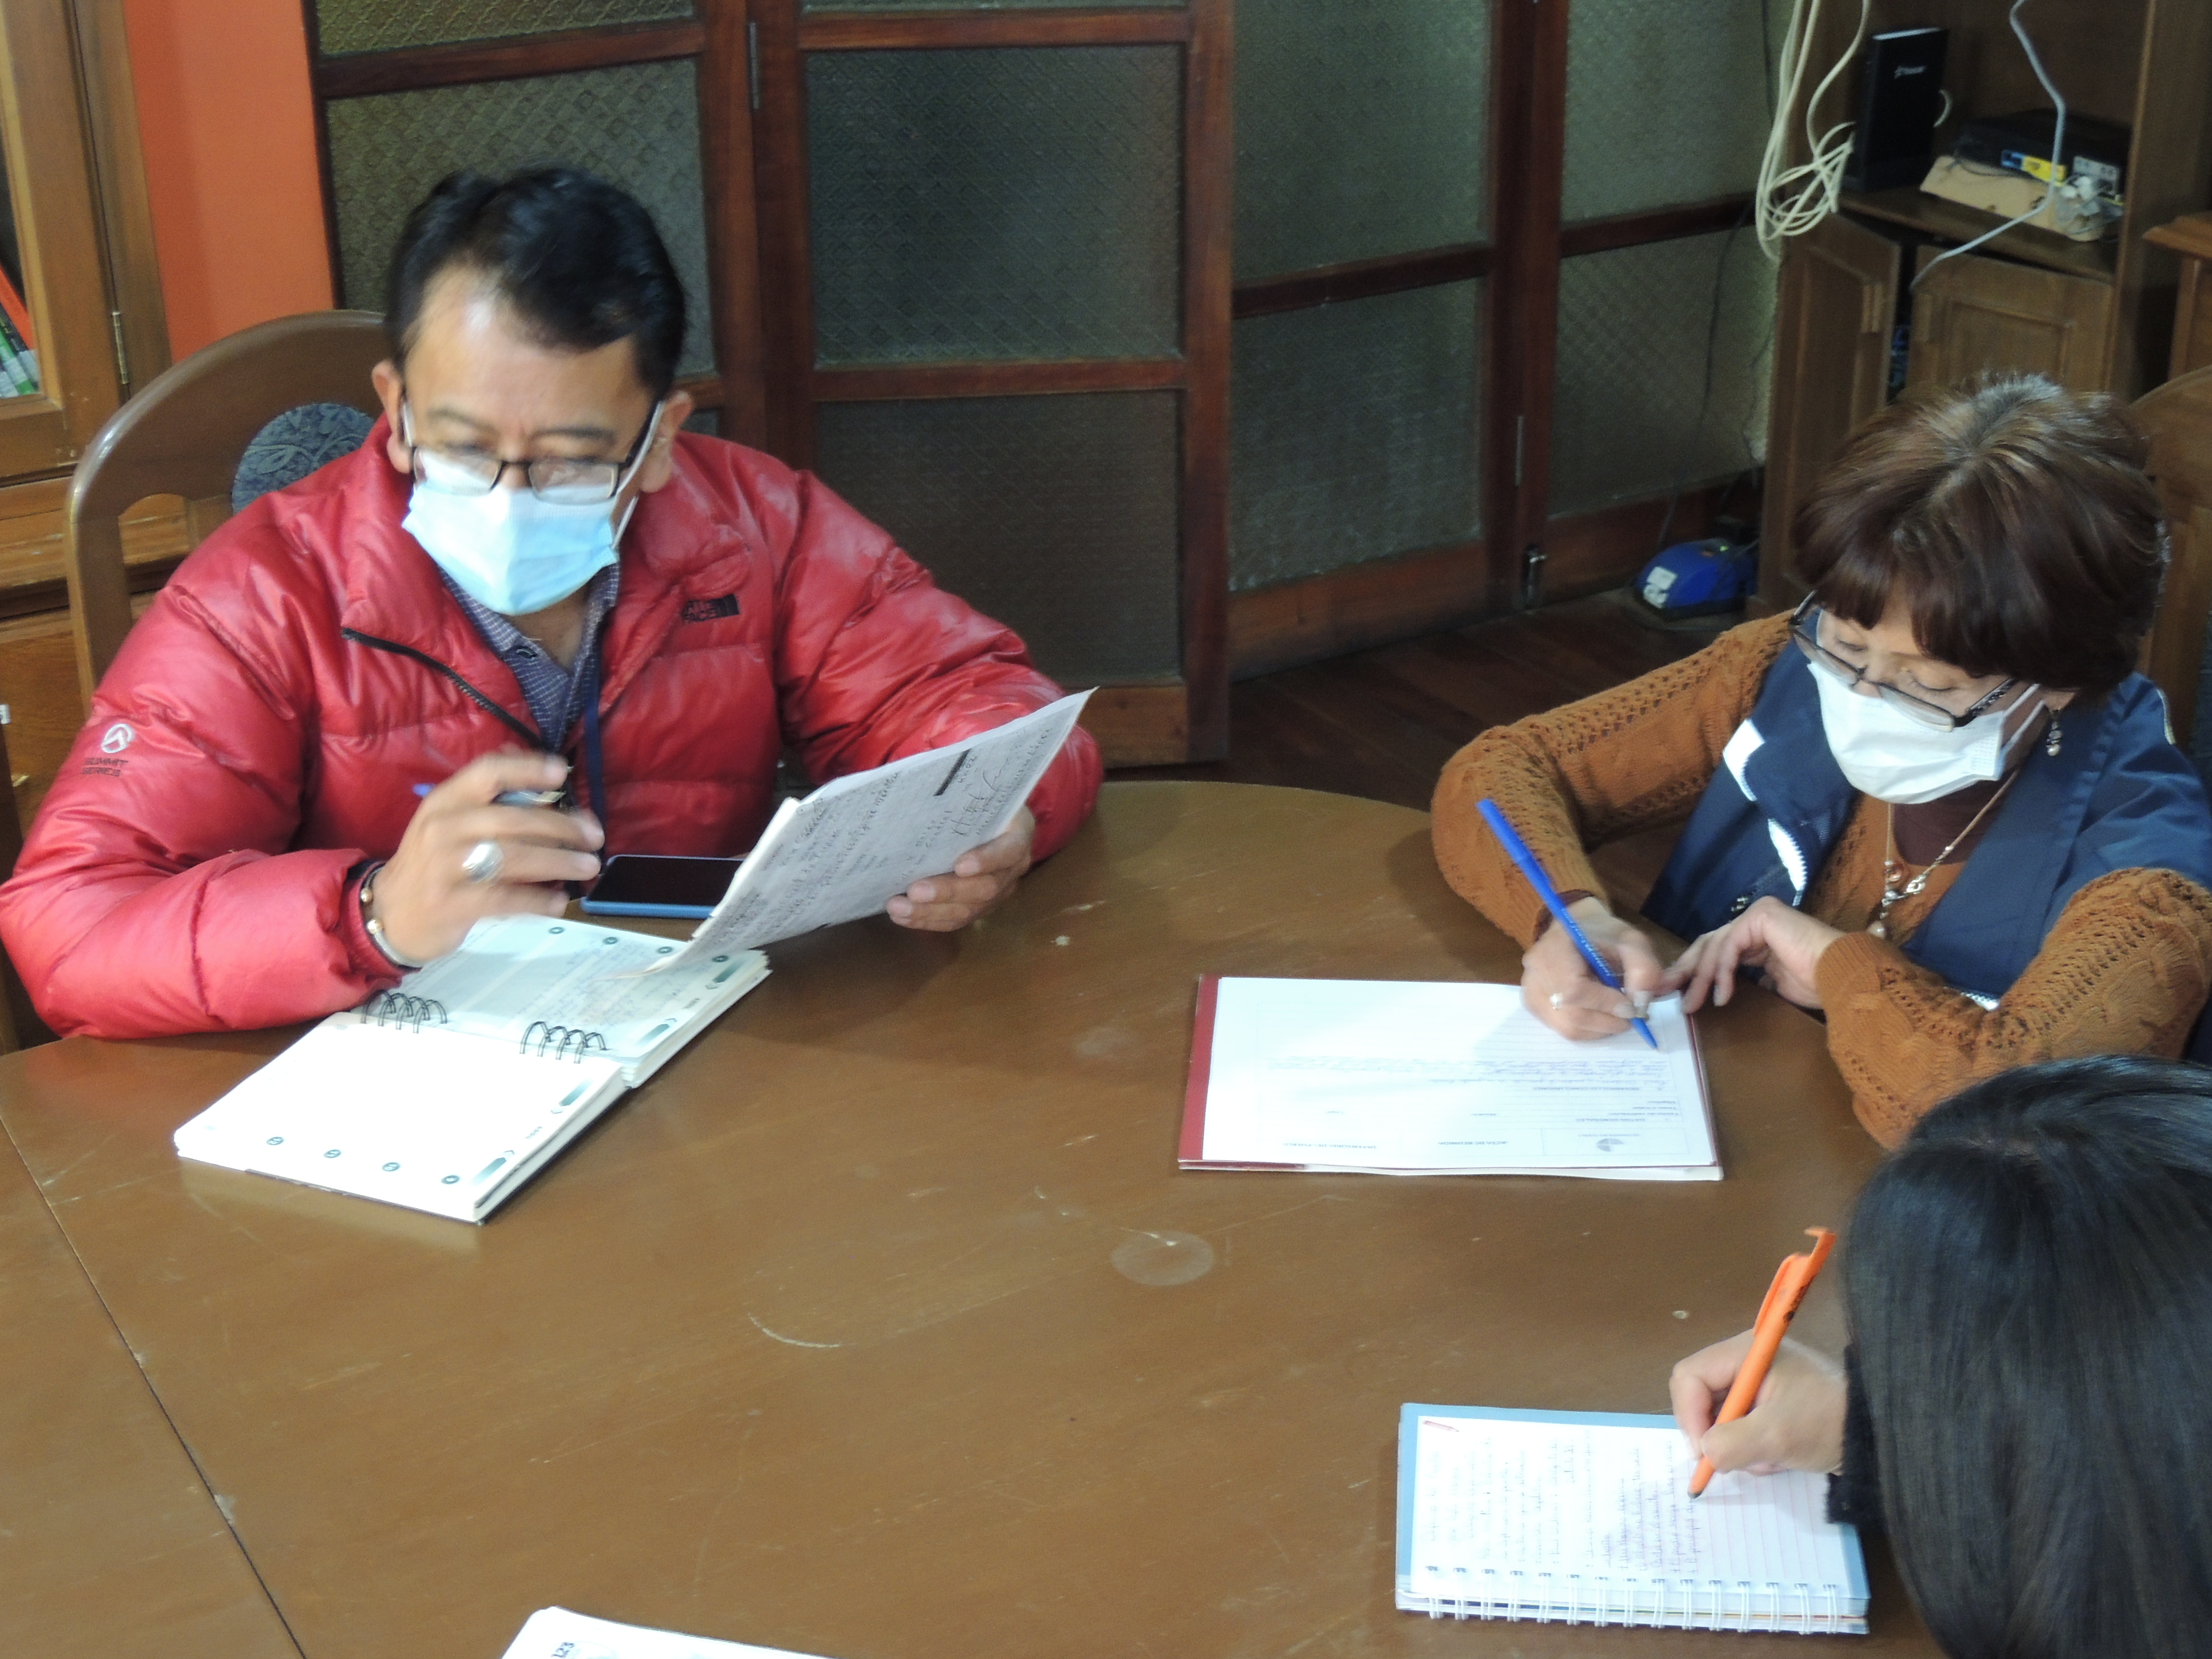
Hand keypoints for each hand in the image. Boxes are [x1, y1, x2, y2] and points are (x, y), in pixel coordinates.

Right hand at [369, 751, 603, 962]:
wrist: (391, 913)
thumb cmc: (433, 863)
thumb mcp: (449, 822)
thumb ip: (489, 797)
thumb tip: (537, 767)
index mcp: (445, 800)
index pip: (488, 772)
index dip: (528, 769)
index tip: (563, 772)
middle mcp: (443, 828)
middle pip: (514, 819)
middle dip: (562, 826)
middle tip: (594, 836)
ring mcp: (445, 867)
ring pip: (515, 858)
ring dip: (559, 862)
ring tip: (588, 866)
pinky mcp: (451, 904)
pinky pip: (505, 899)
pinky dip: (537, 900)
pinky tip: (559, 902)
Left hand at [886, 807, 1033, 931]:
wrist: (986, 818)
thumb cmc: (975, 802)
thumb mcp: (974, 794)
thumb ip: (958, 798)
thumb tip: (917, 794)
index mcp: (1017, 835)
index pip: (1009, 851)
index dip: (986, 860)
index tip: (960, 865)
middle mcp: (1012, 868)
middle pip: (985, 888)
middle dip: (947, 891)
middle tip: (914, 891)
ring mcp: (998, 891)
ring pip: (968, 909)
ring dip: (929, 911)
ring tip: (898, 907)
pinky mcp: (980, 907)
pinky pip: (956, 920)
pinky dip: (927, 919)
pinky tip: (903, 916)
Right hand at [1521, 897, 1665, 1038]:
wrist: (1577, 929)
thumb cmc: (1603, 935)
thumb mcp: (1631, 941)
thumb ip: (1643, 968)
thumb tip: (1641, 1003)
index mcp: (1553, 949)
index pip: (1574, 989)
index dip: (1606, 1003)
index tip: (1631, 1006)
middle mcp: (1533, 973)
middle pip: (1571, 1015)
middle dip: (1608, 1021)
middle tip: (1631, 1015)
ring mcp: (1530, 992)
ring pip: (1568, 1028)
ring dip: (1600, 1028)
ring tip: (1615, 1013)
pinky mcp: (1533, 1006)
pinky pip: (1563, 1029)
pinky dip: (1588, 1028)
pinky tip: (1599, 1013)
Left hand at [1664, 896, 1842, 1013]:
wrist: (1843, 977)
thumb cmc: (1816, 983)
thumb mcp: (1770, 982)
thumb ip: (1745, 977)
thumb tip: (1718, 991)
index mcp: (1757, 933)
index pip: (1716, 948)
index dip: (1693, 970)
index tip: (1676, 992)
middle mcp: (1755, 919)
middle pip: (1709, 943)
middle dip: (1686, 970)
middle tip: (1666, 992)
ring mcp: (1758, 914)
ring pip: (1715, 945)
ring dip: (1700, 977)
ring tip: (1692, 1003)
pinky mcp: (1761, 917)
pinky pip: (1730, 946)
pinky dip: (1722, 972)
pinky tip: (1722, 995)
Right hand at [1669, 1331, 1846, 1476]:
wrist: (1876, 1435)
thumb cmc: (1824, 1423)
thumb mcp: (1776, 1435)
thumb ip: (1731, 1443)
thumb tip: (1705, 1453)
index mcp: (1743, 1353)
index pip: (1689, 1377)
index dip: (1689, 1415)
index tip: (1704, 1453)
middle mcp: (1745, 1361)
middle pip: (1701, 1397)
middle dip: (1716, 1434)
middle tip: (1734, 1461)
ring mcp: (1757, 1382)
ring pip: (1719, 1417)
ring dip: (1736, 1445)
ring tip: (1768, 1459)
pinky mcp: (1769, 1403)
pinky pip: (1739, 1426)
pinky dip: (1751, 1447)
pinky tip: (1776, 1456)